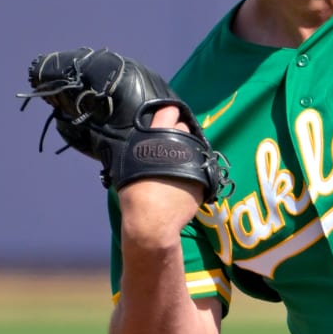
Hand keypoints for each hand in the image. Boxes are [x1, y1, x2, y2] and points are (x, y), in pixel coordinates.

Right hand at [117, 104, 205, 246]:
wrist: (152, 221)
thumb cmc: (134, 195)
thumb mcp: (128, 165)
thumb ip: (139, 149)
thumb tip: (139, 140)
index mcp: (157, 140)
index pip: (168, 112)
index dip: (169, 112)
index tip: (169, 112)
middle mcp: (179, 146)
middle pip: (184, 129)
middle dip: (179, 133)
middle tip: (171, 143)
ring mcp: (194, 161)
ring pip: (195, 146)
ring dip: (188, 150)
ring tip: (178, 161)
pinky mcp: (204, 177)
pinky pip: (201, 167)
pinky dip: (195, 169)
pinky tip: (184, 178)